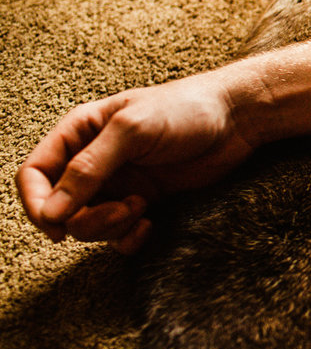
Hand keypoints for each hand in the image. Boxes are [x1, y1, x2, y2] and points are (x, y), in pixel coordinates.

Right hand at [16, 72, 254, 252]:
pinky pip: (119, 233)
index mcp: (79, 132)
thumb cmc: (185, 109)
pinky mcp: (144, 200)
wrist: (237, 119)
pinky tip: (149, 225)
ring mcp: (119, 182)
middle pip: (59, 207)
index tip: (56, 226)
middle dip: (84, 220)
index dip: (36, 203)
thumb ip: (89, 169)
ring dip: (110, 227)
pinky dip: (128, 238)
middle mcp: (93, 160)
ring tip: (141, 206)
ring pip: (88, 224)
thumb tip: (52, 212)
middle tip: (123, 212)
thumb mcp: (132, 131)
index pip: (34, 174)